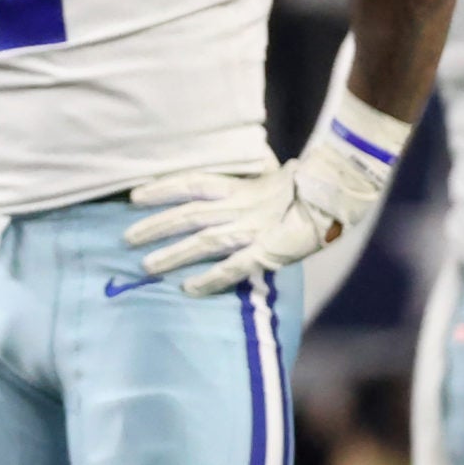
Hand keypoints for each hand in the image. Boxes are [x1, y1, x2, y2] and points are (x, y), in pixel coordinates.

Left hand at [124, 128, 392, 297]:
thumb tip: (229, 175)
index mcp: (240, 188)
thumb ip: (247, 180)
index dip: (161, 188)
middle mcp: (240, 208)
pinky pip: (232, 269)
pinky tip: (187, 289)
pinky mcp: (266, 253)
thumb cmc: (305, 187)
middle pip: (187, 215)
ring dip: (172, 254)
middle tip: (126, 238)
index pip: (190, 184)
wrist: (337, 196)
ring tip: (146, 265)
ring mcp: (252, 231)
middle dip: (155, 226)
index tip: (134, 196)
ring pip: (202, 242)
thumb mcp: (270, 176)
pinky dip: (209, 279)